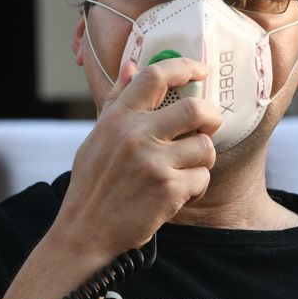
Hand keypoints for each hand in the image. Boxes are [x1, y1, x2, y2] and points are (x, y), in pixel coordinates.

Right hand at [53, 56, 221, 258]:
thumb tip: (132, 67)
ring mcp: (153, 163)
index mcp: (118, 118)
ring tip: (186, 170)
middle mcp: (135, 135)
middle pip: (195, 109)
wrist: (85, 232)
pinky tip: (179, 195)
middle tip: (208, 127)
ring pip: (204, 146)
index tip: (201, 70)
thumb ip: (116, 101)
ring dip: (203, 159)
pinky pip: (202, 178)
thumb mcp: (97, 137)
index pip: (155, 76)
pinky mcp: (168, 190)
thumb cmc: (92, 185)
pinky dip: (196, 187)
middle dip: (212, 117)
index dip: (185, 67)